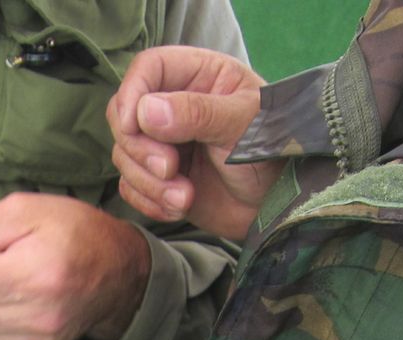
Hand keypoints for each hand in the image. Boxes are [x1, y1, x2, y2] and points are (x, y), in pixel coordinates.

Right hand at [108, 46, 281, 240]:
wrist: (278, 208)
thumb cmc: (273, 155)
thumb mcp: (242, 126)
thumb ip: (197, 113)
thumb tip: (145, 111)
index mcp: (200, 77)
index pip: (147, 69)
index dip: (131, 94)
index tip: (132, 127)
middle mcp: (175, 107)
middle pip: (124, 115)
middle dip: (140, 149)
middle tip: (170, 169)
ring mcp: (165, 144)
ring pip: (124, 155)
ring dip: (149, 183)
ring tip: (184, 198)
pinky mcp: (159, 179)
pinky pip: (130, 187)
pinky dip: (148, 202)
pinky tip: (179, 208)